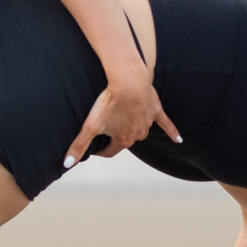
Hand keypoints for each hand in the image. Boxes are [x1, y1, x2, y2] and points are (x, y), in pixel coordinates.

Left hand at [64, 71, 181, 167]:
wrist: (128, 81)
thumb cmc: (109, 102)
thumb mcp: (91, 125)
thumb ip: (79, 145)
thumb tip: (66, 164)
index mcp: (123, 140)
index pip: (109, 151)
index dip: (100, 149)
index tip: (94, 147)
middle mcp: (138, 135)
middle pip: (125, 139)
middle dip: (116, 135)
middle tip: (106, 125)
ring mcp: (148, 123)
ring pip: (140, 129)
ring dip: (133, 126)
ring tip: (123, 115)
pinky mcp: (156, 110)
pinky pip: (166, 124)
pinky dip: (173, 132)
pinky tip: (179, 139)